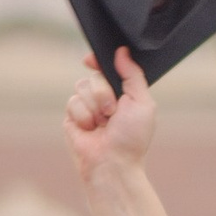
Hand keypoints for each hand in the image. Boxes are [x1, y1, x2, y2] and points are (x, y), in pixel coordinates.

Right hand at [62, 52, 171, 215]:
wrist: (112, 164)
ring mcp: (88, 106)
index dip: (99, 59)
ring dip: (94, 105)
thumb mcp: (143, 103)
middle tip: (112, 112)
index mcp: (123, 92)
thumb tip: (122, 51)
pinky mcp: (72, 116)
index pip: (108, 67)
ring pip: (82, 86)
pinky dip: (83, 115)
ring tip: (102, 124)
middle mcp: (105, 97)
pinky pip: (72, 101)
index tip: (92, 59)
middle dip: (104, 92)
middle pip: (94, 74)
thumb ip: (133, 75)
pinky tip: (89, 130)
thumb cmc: (132, 138)